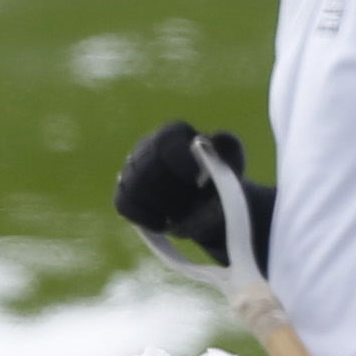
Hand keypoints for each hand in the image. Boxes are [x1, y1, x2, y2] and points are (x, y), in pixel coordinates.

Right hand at [113, 120, 260, 263]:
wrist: (210, 207)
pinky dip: (148, 219)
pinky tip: (165, 222)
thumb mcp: (233, 165)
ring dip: (165, 208)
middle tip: (196, 206)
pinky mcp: (122, 195)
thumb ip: (227, 149)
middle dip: (175, 194)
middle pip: (148, 170)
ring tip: (185, 214)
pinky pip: (125, 206)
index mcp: (173, 133)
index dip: (180, 164)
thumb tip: (208, 140)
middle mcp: (145, 146)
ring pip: (135, 189)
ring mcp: (129, 171)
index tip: (198, 182)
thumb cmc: (222, 182)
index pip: (165, 143)